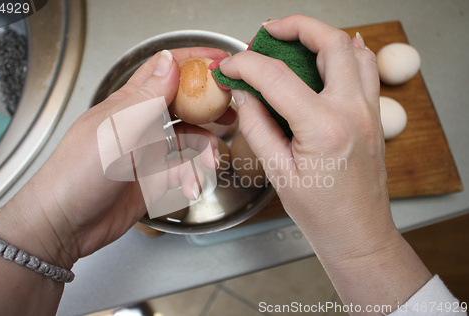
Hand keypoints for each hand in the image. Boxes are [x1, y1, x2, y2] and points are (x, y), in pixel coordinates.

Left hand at [0, 47, 232, 269]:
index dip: (191, 61)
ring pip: (189, 140)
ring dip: (205, 148)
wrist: (66, 225)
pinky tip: (190, 186)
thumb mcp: (117, 130)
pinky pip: (184, 171)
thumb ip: (147, 98)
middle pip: (183, 105)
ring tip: (212, 161)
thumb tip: (169, 61)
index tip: (219, 61)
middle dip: (208, 107)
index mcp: (128, 105)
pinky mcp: (154, 179)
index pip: (162, 71)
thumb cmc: (78, 173)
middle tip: (229, 112)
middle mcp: (140, 125)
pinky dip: (192, 177)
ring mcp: (148, 153)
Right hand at [219, 15, 391, 258]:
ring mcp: (370, 111)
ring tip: (295, 40)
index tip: (230, 64)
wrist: (359, 233)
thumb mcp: (278, 172)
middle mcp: (353, 112)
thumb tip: (244, 93)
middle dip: (296, 27)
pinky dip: (348, 53)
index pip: (277, 77)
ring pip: (355, 50)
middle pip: (330, 44)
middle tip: (268, 30)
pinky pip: (368, 70)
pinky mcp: (374, 116)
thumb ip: (258, 126)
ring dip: (324, 36)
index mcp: (323, 128)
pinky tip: (328, 56)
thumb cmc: (321, 213)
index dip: (246, 64)